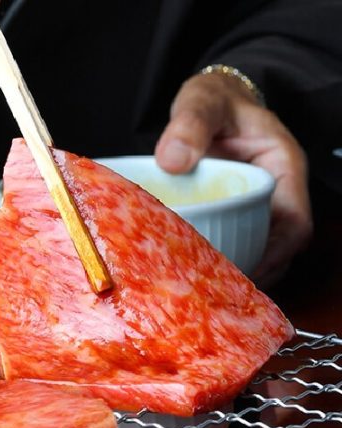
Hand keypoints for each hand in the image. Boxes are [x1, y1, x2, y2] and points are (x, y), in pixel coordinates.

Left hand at [155, 71, 311, 287]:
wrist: (208, 99)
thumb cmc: (214, 98)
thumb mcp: (203, 101)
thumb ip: (190, 124)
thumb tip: (173, 160)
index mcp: (282, 167)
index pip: (295, 222)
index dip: (275, 253)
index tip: (245, 271)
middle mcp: (274, 192)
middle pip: (278, 246)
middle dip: (253, 271)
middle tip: (214, 289)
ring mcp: (255, 205)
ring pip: (258, 248)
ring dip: (236, 269)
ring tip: (202, 287)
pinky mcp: (233, 212)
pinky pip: (235, 240)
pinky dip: (219, 257)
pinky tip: (192, 270)